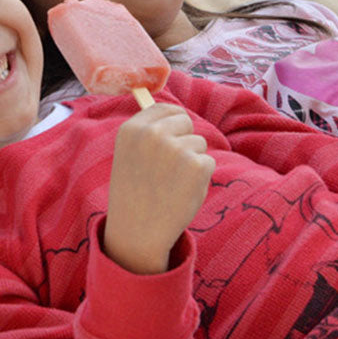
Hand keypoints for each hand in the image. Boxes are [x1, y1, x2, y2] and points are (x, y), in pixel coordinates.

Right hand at [104, 103, 214, 274]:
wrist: (138, 230)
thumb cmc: (135, 192)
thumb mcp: (129, 155)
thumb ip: (148, 131)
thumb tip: (176, 113)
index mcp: (132, 129)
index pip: (166, 107)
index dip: (173, 123)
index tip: (169, 139)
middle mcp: (152, 134)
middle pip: (186, 121)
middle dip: (183, 140)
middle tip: (168, 168)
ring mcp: (175, 148)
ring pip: (199, 143)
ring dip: (191, 162)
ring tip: (171, 183)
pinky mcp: (196, 165)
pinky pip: (208, 162)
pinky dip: (200, 178)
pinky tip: (182, 192)